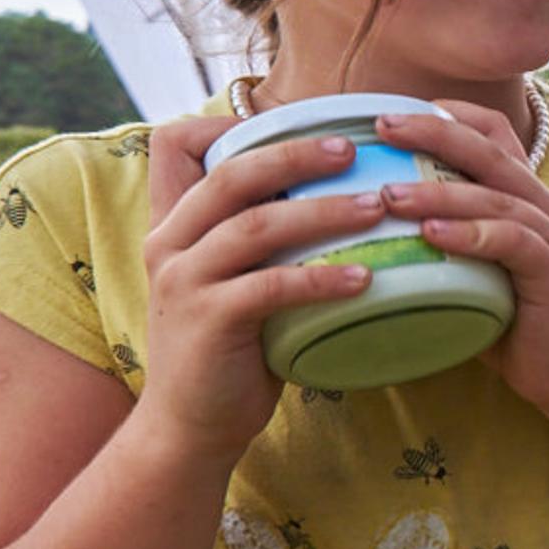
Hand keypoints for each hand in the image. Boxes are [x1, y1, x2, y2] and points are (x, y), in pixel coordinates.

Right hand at [131, 112, 396, 463]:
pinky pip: (270, 287)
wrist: (189, 426)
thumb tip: (335, 195)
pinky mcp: (206, 321)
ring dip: (323, 212)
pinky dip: (321, 279)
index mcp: (174, 224)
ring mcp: (184, 280)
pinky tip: (366, 279)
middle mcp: (169, 242)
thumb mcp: (235, 279)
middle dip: (296, 153)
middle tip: (354, 148)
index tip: (291, 121)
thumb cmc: (230, 349)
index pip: (176, 145)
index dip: (227, 123)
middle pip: (233, 173)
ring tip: (379, 207)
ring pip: (256, 225)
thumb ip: (260, 239)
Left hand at [376, 97, 548, 417]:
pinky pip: (510, 241)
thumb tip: (369, 222)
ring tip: (388, 194)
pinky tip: (431, 235)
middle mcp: (547, 206)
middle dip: (433, 132)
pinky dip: (470, 235)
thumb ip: (444, 238)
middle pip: (489, 151)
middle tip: (382, 127)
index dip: (449, 115)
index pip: (494, 134)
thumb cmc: (513, 324)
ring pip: (493, 196)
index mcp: (529, 196)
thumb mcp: (474, 270)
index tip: (395, 112)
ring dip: (437, 193)